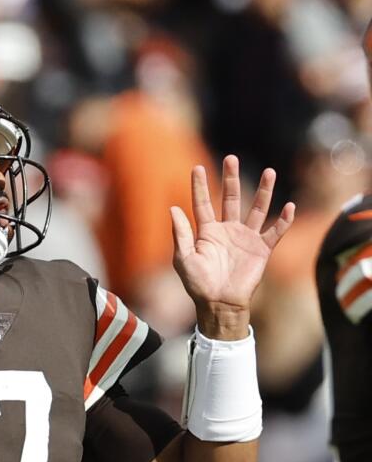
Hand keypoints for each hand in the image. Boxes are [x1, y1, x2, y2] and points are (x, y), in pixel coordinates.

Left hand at [170, 155, 294, 339]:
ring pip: (256, 209)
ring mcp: (246, 238)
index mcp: (207, 232)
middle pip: (231, 199)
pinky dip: (283, 220)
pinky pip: (275, 232)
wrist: (219, 303)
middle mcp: (227, 231)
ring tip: (270, 172)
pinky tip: (288, 206)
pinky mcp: (262, 249)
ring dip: (263, 192)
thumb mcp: (183, 258)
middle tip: (231, 158)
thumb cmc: (198, 284)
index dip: (199, 186)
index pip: (202, 204)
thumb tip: (173, 208)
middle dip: (231, 179)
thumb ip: (180, 233)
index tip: (197, 168)